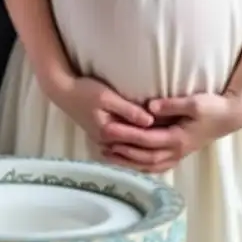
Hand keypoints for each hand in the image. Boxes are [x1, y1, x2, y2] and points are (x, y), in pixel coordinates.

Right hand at [52, 75, 174, 161]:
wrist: (63, 91)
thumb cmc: (85, 90)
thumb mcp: (107, 96)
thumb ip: (128, 110)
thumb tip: (150, 121)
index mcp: (110, 132)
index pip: (139, 138)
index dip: (157, 134)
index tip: (175, 130)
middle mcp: (107, 142)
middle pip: (136, 148)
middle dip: (155, 145)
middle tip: (177, 141)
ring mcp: (104, 142)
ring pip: (131, 150)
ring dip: (147, 148)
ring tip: (168, 145)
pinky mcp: (103, 138)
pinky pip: (124, 147)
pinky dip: (136, 147)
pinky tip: (149, 145)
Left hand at [103, 91, 241, 172]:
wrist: (229, 118)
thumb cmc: (212, 108)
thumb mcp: (194, 102)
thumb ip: (171, 105)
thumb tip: (150, 107)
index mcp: (177, 138)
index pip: (145, 139)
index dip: (125, 136)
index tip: (107, 129)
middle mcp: (176, 151)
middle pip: (143, 156)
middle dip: (121, 151)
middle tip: (100, 143)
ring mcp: (178, 154)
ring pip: (149, 164)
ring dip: (128, 161)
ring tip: (108, 154)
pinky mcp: (179, 152)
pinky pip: (157, 164)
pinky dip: (141, 165)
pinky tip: (130, 162)